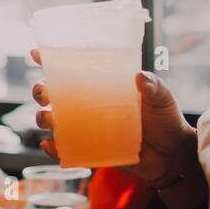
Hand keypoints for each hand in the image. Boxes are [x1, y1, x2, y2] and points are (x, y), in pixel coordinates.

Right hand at [29, 48, 196, 184]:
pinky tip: (49, 145)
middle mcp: (89, 105)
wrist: (172, 155)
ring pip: (52, 121)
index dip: (50, 60)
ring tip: (49, 118)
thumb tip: (139, 77)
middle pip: (52, 95)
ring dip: (43, 118)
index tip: (37, 53)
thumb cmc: (165, 120)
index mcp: (101, 86)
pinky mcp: (89, 150)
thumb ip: (153, 86)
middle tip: (44, 92)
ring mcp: (87, 128)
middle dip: (40, 91)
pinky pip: (64, 150)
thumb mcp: (162, 97)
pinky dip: (52, 149)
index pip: (72, 70)